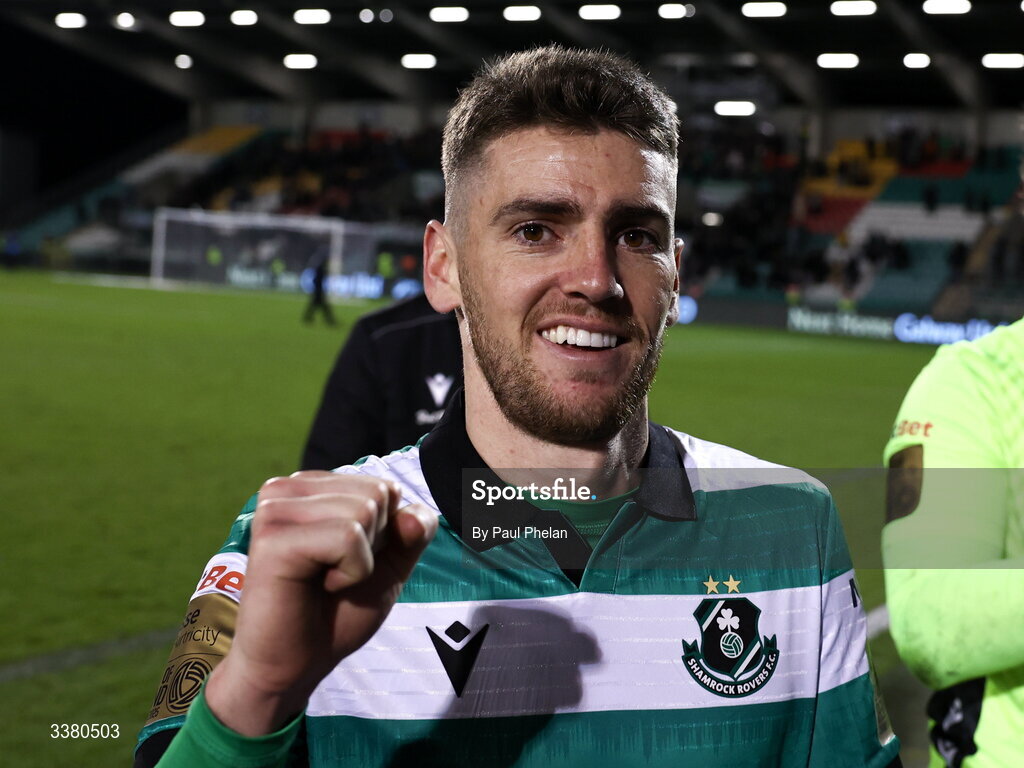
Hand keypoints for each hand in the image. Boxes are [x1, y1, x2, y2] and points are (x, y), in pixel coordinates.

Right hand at [205, 471, 436, 734]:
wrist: (296, 666)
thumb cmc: (336, 614)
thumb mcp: (390, 566)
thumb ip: (412, 533)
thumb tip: (413, 513)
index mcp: (310, 488)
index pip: (385, 486)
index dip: (385, 533)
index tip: (347, 562)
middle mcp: (288, 489)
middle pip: (377, 493)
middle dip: (374, 544)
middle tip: (334, 575)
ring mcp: (276, 509)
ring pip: (365, 510)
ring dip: (360, 561)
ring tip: (324, 580)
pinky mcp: (274, 537)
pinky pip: (349, 537)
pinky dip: (351, 571)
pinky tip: (319, 585)